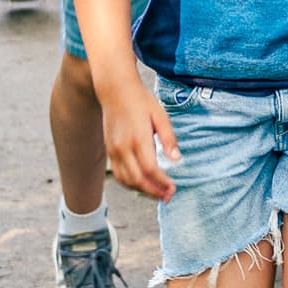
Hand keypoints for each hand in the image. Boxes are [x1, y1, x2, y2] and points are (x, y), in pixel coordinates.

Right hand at [102, 82, 178, 200]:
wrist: (115, 90)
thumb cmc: (141, 101)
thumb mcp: (160, 115)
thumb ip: (169, 139)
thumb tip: (178, 160)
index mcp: (138, 138)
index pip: (151, 170)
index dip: (162, 183)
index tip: (173, 189)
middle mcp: (123, 147)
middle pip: (138, 179)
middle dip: (153, 192)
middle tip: (167, 197)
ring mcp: (114, 150)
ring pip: (126, 180)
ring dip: (141, 191)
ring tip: (157, 194)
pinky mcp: (110, 150)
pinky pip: (118, 174)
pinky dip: (130, 184)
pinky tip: (142, 185)